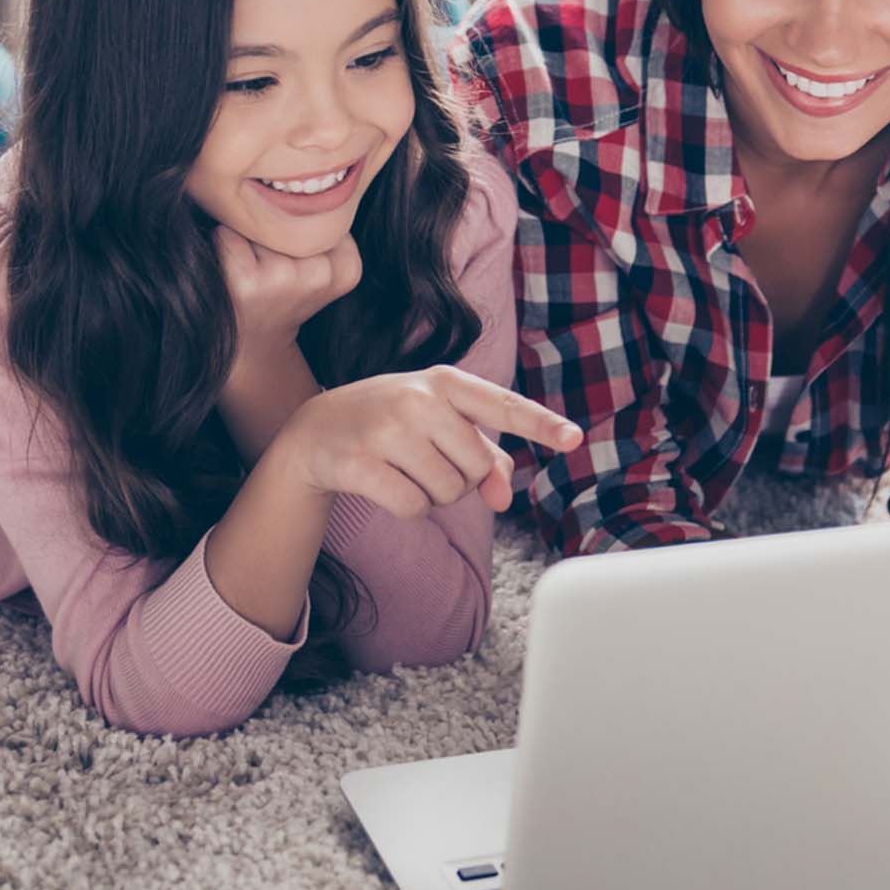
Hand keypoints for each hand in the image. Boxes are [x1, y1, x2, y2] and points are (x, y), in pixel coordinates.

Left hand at [214, 225, 360, 362]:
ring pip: (259, 224)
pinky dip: (224, 243)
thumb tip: (288, 194)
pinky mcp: (247, 282)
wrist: (254, 341)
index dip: (302, 232)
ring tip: (254, 269)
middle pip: (289, 217)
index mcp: (346, 271)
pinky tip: (234, 271)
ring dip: (249, 238)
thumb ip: (324, 230)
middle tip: (273, 269)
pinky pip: (227, 234)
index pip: (320, 215)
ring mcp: (283, 279)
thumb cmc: (285, 293)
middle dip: (277, 233)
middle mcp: (319, 275)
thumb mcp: (324, 267)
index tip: (298, 261)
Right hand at [279, 366, 584, 519]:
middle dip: (460, 478)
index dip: (542, 424)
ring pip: (448, 492)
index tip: (575, 438)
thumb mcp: (438, 423)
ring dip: (434, 495)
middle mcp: (417, 398)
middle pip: (478, 466)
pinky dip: (408, 507)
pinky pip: (415, 508)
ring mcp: (387, 429)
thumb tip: (505, 496)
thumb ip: (485, 455)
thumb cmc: (391, 424)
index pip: (503, 404)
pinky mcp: (361, 462)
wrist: (315, 430)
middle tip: (424, 458)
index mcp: (444, 381)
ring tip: (403, 468)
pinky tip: (384, 484)